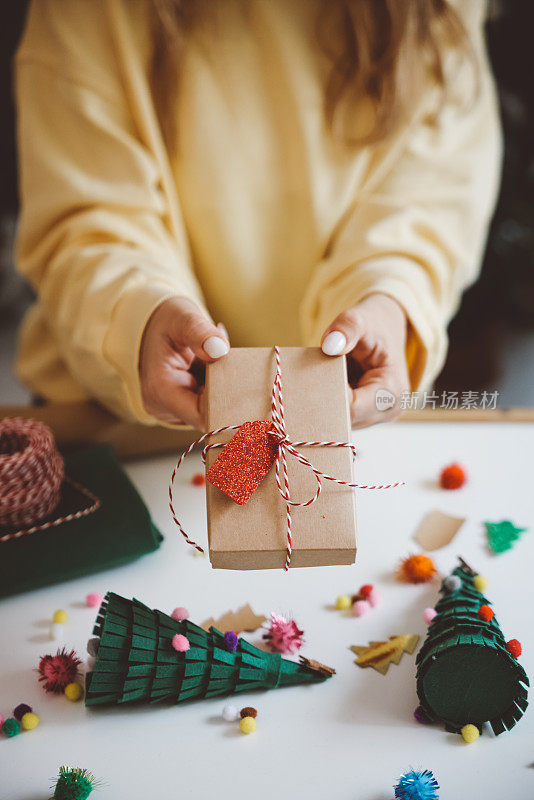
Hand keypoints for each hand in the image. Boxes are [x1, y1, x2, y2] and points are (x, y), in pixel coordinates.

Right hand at [139, 296, 228, 428]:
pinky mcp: (183, 409)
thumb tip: (220, 349)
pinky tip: (219, 369)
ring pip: (212, 412)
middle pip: (209, 416)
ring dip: (225, 390)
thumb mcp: (182, 317)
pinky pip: (209, 405)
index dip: (226, 404)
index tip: (244, 382)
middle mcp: (164, 408)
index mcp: (160, 390)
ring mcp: (173, 411)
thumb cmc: (168, 320)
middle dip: (229, 395)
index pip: (202, 415)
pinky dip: (220, 389)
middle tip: (239, 366)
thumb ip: (200, 332)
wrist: (154, 326)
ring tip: (224, 362)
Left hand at [321, 293, 408, 426]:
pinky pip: (337, 416)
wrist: (385, 330)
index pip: (353, 408)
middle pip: (344, 419)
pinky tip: (317, 386)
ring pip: (338, 421)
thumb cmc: (376, 325)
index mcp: (393, 392)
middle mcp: (387, 411)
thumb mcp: (362, 318)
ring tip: (313, 380)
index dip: (328, 396)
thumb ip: (347, 328)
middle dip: (322, 401)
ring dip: (322, 403)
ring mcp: (373, 417)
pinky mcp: (361, 416)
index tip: (310, 379)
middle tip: (302, 382)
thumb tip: (330, 344)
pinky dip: (325, 402)